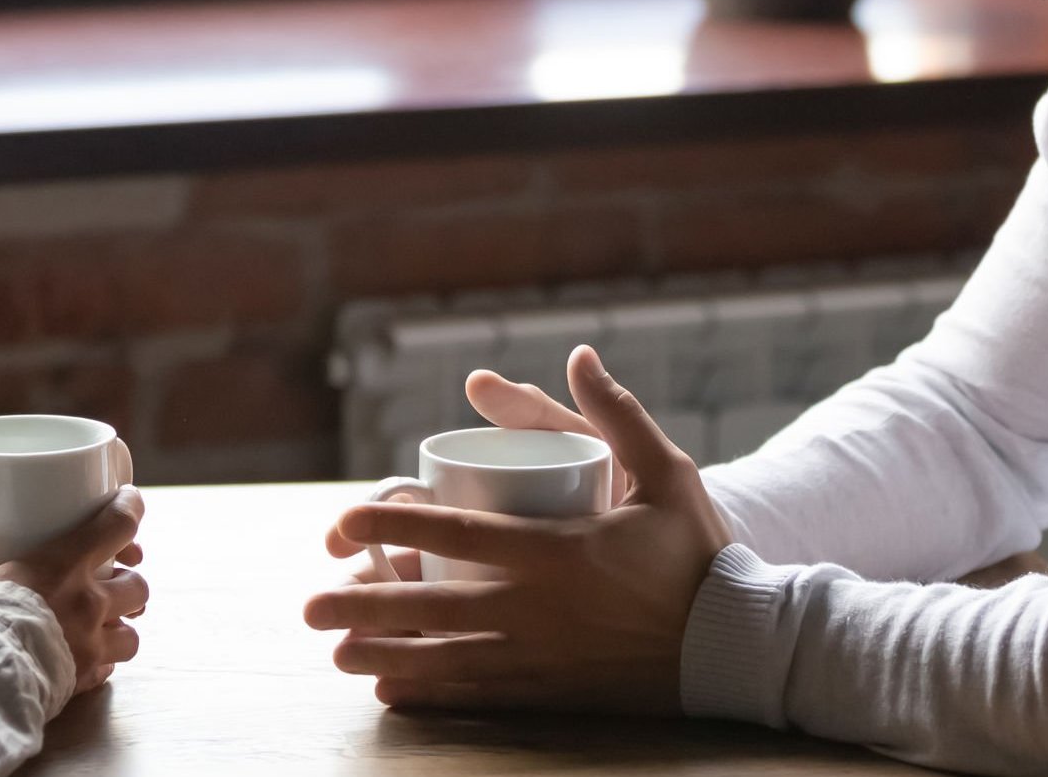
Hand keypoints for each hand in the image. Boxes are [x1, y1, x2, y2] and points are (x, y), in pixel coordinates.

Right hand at [0, 488, 151, 691]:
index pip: (118, 524)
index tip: (130, 501)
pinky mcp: (83, 680)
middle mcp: (88, 603)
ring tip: (103, 628)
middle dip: (129, 582)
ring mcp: (91, 645)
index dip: (130, 508)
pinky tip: (84, 662)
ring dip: (120, 629)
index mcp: (63, 565)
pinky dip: (101, 665)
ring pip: (132, 634)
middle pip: (137, 584)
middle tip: (111, 581)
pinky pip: (108, 670)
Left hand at [305, 345, 730, 713]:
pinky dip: (431, 694)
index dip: (392, 524)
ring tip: (335, 653)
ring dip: (384, 654)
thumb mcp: (668, 471)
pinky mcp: (552, 691)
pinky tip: (390, 692)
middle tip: (310, 605)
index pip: (455, 532)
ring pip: (445, 657)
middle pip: (431, 605)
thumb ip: (617, 413)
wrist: (737, 644)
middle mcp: (536, 607)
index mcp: (554, 550)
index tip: (342, 522)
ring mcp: (541, 655)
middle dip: (364, 603)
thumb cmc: (698, 553)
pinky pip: (478, 694)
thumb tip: (578, 353)